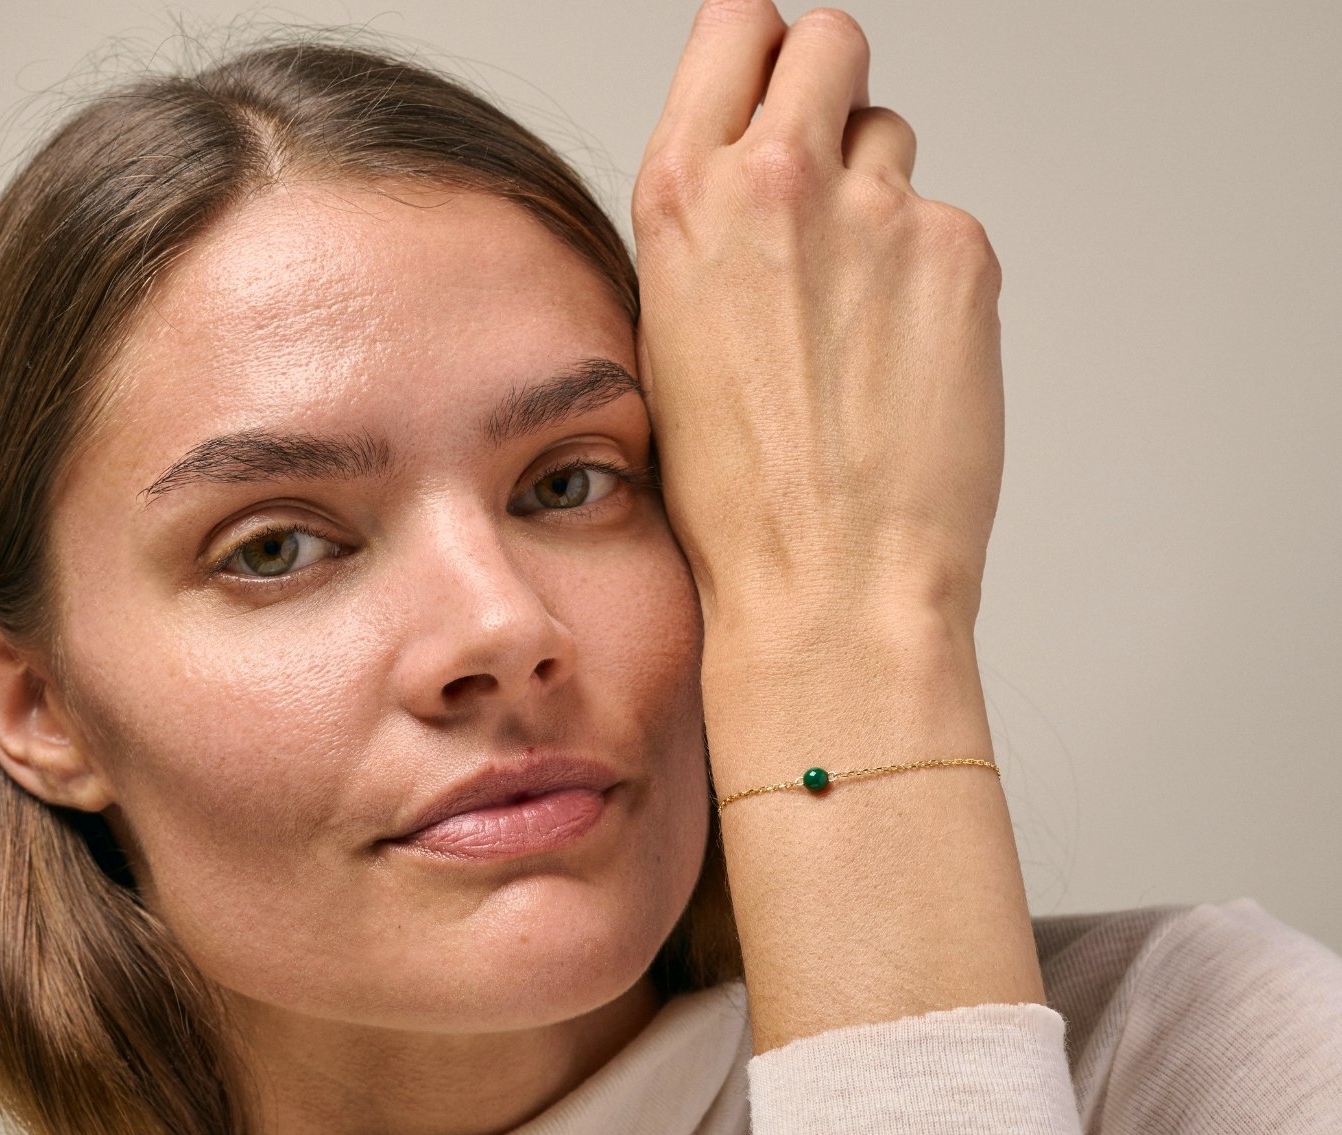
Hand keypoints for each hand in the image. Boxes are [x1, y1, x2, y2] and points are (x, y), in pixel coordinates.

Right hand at [633, 2, 1003, 655]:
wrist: (825, 585)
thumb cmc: (737, 501)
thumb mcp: (668, 346)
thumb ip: (710, 239)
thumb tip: (754, 191)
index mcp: (683, 200)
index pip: (738, 25)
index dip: (762, 54)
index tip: (775, 88)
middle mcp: (777, 182)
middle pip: (830, 42)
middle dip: (831, 95)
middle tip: (828, 186)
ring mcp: (877, 211)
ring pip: (891, 140)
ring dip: (878, 201)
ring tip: (855, 319)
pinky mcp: (960, 252)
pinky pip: (946, 227)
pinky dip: (930, 280)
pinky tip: (901, 364)